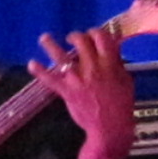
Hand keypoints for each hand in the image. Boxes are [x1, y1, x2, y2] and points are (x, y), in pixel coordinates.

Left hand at [28, 28, 135, 158]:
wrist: (110, 126)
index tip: (91, 33)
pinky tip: (31, 64)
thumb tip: (111, 50)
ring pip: (61, 56)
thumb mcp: (125, 79)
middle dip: (75, 36)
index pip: (101, 37)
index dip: (95, 32)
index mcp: (109, 63)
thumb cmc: (121, 104)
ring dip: (50, 45)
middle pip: (81, 42)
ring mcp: (77, 78)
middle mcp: (92, 67)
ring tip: (44, 38)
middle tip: (72, 39)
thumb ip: (117, 63)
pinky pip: (49, 79)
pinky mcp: (66, 91)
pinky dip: (39, 71)